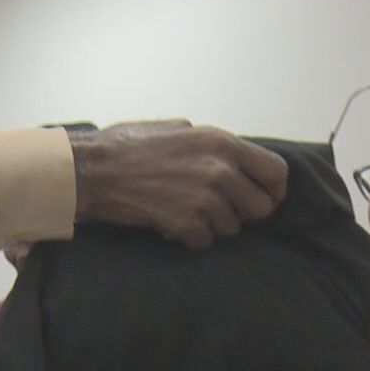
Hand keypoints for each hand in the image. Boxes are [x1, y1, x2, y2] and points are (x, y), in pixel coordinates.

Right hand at [71, 123, 288, 248]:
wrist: (94, 170)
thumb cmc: (129, 145)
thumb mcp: (178, 129)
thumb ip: (212, 145)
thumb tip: (234, 160)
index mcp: (222, 142)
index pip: (275, 172)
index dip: (274, 190)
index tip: (266, 198)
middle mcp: (220, 170)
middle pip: (261, 208)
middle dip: (243, 212)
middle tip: (221, 208)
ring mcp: (204, 199)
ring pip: (232, 228)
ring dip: (212, 225)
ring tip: (187, 211)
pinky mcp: (186, 224)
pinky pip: (205, 241)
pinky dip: (190, 237)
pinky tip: (172, 223)